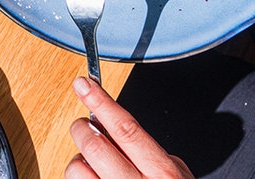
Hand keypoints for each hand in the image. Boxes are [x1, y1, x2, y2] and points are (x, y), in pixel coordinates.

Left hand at [65, 77, 192, 178]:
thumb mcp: (177, 174)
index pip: (126, 128)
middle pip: (95, 146)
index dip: (101, 102)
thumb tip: (118, 127)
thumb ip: (151, 152)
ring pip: (77, 168)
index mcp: (162, 173)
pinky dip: (82, 178)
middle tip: (83, 126)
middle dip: (82, 128)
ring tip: (91, 164)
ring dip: (78, 160)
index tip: (84, 85)